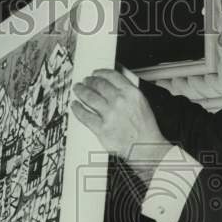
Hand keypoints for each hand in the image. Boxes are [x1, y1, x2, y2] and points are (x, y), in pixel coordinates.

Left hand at [71, 69, 170, 186]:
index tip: (96, 73)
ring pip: (89, 97)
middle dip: (89, 81)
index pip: (111, 76)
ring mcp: (109, 115)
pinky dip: (77, 109)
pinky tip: (75, 106)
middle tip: (85, 81)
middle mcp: (119, 101)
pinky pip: (85, 116)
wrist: (146, 148)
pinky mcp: (101, 129)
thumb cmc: (146, 129)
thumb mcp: (143, 103)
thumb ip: (128, 93)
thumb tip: (115, 84)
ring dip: (81, 91)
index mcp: (131, 93)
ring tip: (77, 89)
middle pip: (98, 85)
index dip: (100, 72)